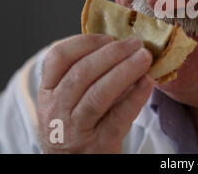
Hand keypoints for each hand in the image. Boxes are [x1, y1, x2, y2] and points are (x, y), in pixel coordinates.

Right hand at [37, 34, 153, 152]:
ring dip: (125, 71)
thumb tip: (124, 46)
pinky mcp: (97, 144)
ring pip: (98, 94)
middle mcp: (56, 109)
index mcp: (48, 91)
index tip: (109, 36)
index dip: (85, 42)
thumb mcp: (72, 100)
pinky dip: (135, 97)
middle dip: (112, 53)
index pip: (58, 57)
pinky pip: (118, 117)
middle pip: (82, 73)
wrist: (77, 165)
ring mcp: (74, 129)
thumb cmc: (80, 125)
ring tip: (145, 57)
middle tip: (136, 43)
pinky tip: (148, 83)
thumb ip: (90, 75)